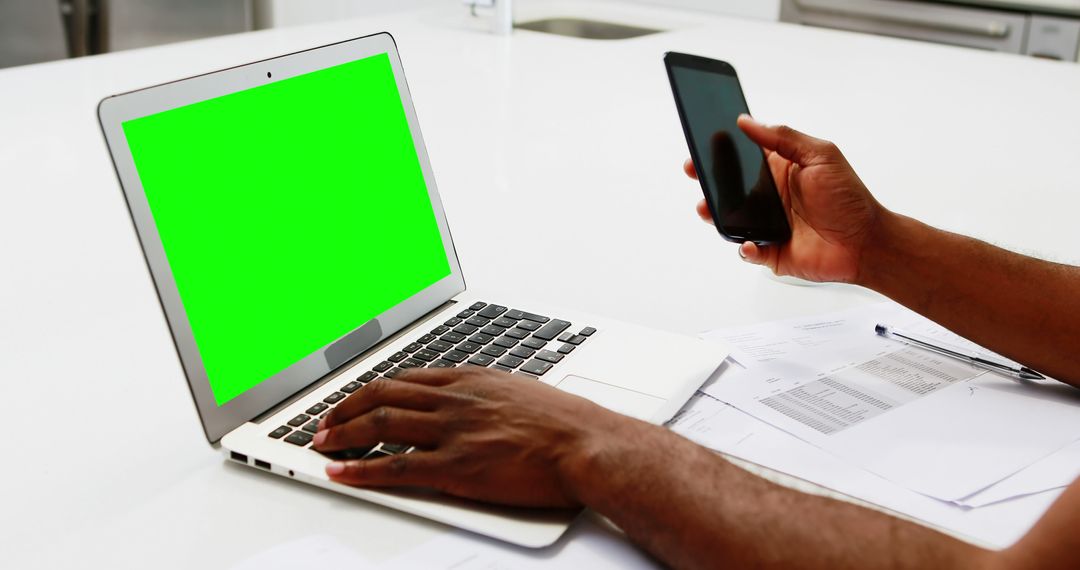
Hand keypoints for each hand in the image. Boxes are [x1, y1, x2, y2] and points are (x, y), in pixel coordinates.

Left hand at [312, 367, 639, 507]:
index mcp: (471, 379)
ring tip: (321, 444)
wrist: (586, 444)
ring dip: (343, 433)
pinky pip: (395, 465)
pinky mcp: (456, 466)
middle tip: (325, 421)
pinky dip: (360, 468)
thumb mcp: (521, 390)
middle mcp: (455, 399)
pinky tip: (341, 472)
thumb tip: (474, 401)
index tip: (357, 399)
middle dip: (345, 408)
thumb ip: (488, 394)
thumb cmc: (565, 422)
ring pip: (381, 424)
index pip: (406, 378)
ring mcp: (453, 431)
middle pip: (383, 394)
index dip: (372, 390)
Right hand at [687, 115, 886, 283]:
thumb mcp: (821, 155)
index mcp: (779, 171)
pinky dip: (745, 248)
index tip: (703, 142)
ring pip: (730, 219)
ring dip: (716, 214)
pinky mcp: (771, 251)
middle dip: (708, 181)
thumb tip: (747, 121)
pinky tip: (749, 243)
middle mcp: (770, 197)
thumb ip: (783, 137)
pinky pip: (748, 250)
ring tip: (708, 208)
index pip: (742, 157)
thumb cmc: (849, 198)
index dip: (720, 151)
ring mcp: (768, 225)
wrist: (867, 242)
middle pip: (728, 188)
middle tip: (695, 172)